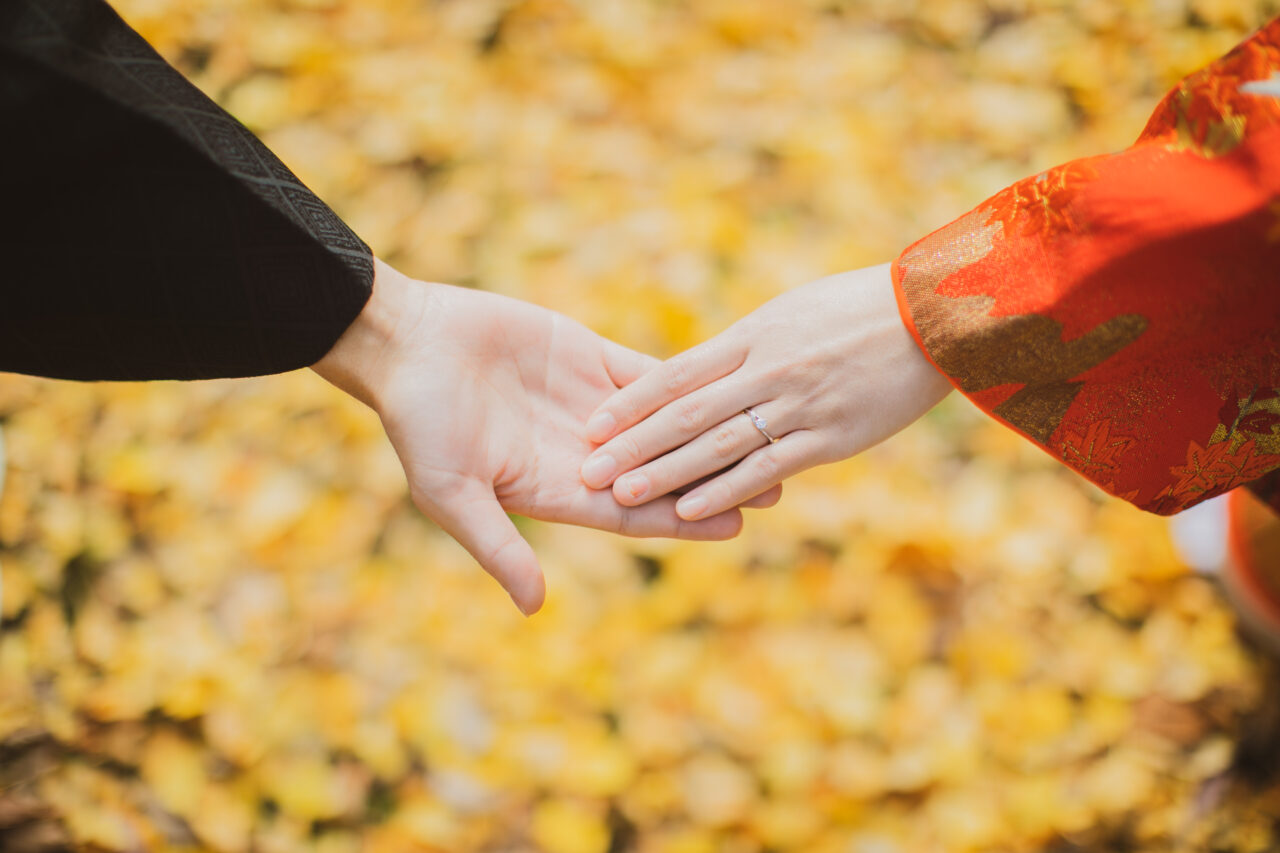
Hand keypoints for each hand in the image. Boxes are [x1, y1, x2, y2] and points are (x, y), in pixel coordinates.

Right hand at [314, 260, 775, 615]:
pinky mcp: (587, 357)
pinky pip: (646, 372)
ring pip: (666, 422)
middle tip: (778, 484)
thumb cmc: (420, 422)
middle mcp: (581, 453)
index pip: (634, 513)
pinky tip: (726, 380)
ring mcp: (588, 404)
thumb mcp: (451, 493)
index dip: (684, 520)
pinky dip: (684, 380)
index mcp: (555, 490)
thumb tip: (534, 607)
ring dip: (711, 428)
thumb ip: (499, 546)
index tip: (738, 525)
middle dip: (716, 478)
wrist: (408, 343)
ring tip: (766, 432)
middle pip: (663, 472)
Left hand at [579, 263, 952, 519]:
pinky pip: (767, 468)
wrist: (931, 316)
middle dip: (633, 446)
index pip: (676, 373)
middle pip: (685, 414)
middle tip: (589, 471)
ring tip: (622, 496)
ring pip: (718, 445)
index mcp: (751, 337)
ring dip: (666, 474)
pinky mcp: (829, 437)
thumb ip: (742, 348)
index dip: (630, 403)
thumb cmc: (855, 309)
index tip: (592, 426)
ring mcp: (797, 406)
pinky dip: (726, 490)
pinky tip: (692, 511)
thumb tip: (696, 376)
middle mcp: (766, 371)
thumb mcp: (788, 315)